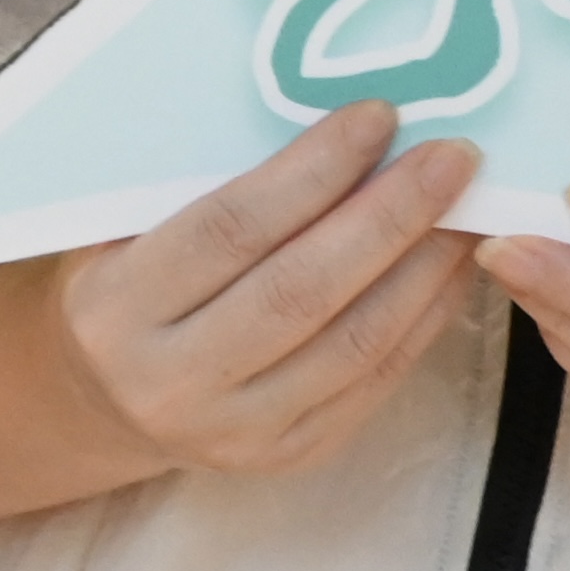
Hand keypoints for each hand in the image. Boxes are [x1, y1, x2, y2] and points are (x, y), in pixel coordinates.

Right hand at [56, 100, 485, 479]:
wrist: (103, 401)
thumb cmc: (122, 285)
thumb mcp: (126, 231)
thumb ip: (204, 188)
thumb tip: (331, 128)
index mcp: (117, 305)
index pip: (231, 227)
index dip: (312, 171)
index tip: (377, 116)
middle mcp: (172, 379)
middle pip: (302, 289)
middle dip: (388, 214)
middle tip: (451, 155)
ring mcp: (236, 429)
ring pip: (352, 342)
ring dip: (421, 267)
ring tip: (466, 206)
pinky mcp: (291, 454)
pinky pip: (374, 382)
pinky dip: (423, 319)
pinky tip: (449, 269)